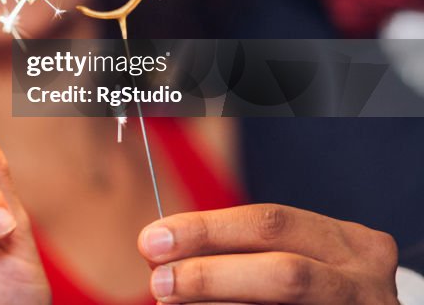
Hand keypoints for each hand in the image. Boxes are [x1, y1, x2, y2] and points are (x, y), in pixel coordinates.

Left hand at [138, 203, 399, 303]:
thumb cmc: (315, 289)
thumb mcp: (295, 256)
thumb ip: (239, 250)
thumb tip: (161, 251)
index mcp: (350, 242)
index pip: (269, 222)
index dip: (205, 230)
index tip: (152, 239)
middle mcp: (367, 282)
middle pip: (282, 272)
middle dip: (210, 274)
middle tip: (158, 282)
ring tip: (171, 304)